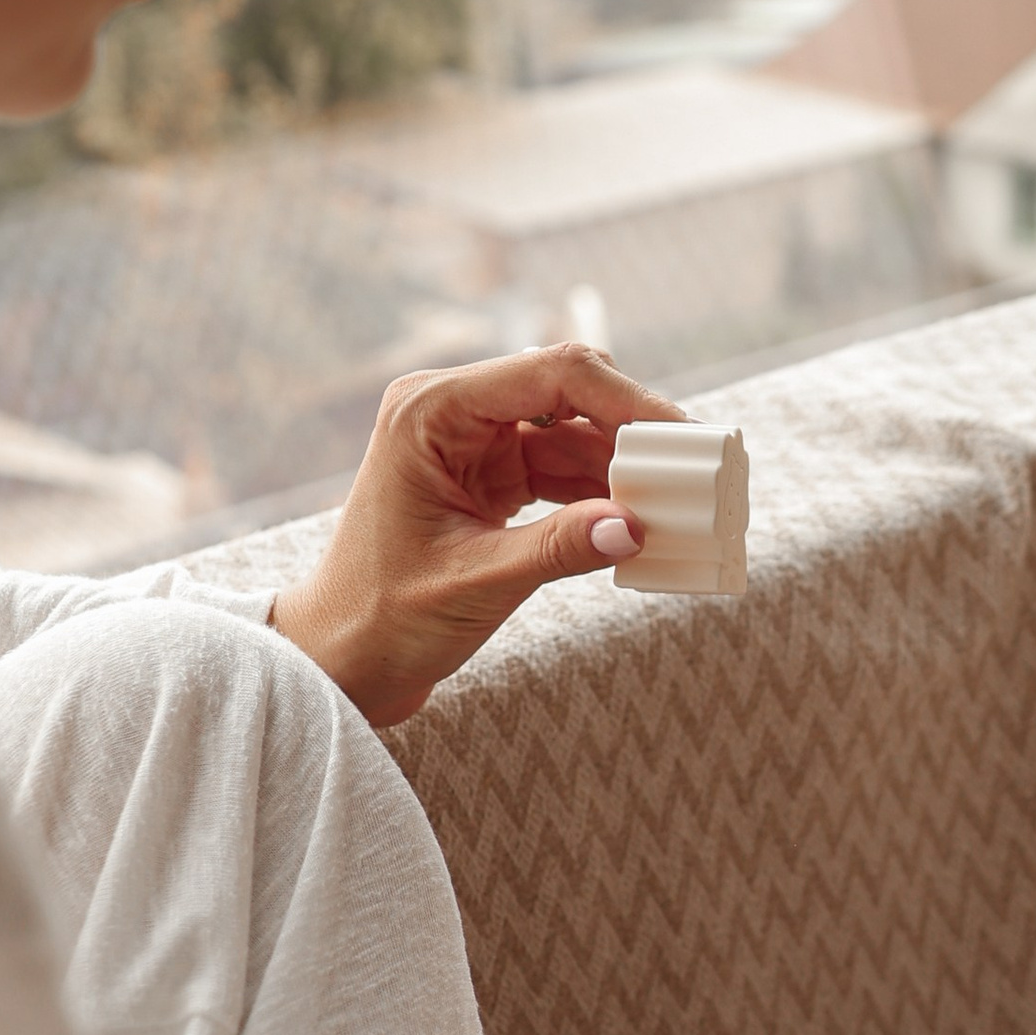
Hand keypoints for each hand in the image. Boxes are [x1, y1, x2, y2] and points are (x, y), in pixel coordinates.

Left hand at [270, 341, 685, 727]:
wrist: (339, 660)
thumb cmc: (382, 620)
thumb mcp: (475, 585)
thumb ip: (556, 550)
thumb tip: (635, 526)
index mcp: (430, 410)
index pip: (550, 373)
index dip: (626, 399)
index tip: (683, 438)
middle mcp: (451, 410)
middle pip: (569, 390)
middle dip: (634, 430)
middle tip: (696, 470)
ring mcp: (472, 439)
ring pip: (574, 430)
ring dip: (624, 465)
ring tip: (681, 501)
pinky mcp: (489, 473)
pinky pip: (563, 466)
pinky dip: (603, 491)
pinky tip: (643, 518)